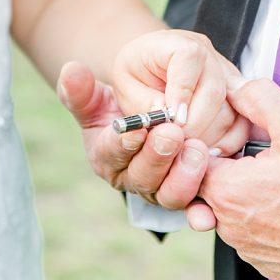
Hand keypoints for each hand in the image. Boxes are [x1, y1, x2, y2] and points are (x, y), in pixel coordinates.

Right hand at [57, 61, 214, 223]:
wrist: (153, 125)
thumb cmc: (121, 113)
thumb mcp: (99, 102)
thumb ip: (83, 91)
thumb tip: (70, 71)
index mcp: (107, 158)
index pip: (111, 153)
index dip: (123, 142)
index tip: (136, 128)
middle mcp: (134, 180)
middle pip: (144, 176)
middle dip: (158, 155)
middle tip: (173, 133)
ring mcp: (162, 192)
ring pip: (171, 194)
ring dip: (185, 175)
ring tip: (197, 150)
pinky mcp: (190, 196)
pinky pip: (196, 207)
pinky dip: (201, 208)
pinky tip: (209, 206)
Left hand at [112, 29, 251, 156]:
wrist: (150, 67)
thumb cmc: (137, 74)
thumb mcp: (126, 86)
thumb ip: (145, 103)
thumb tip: (170, 124)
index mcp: (177, 43)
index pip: (190, 58)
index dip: (183, 91)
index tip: (172, 119)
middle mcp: (209, 55)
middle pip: (215, 89)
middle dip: (196, 123)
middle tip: (178, 143)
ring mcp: (227, 75)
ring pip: (232, 108)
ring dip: (211, 135)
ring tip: (189, 148)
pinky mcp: (237, 94)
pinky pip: (242, 120)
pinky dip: (228, 140)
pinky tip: (209, 150)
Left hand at [196, 76, 279, 279]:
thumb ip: (261, 99)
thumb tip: (236, 88)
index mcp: (228, 190)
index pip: (196, 161)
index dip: (219, 145)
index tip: (245, 142)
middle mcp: (228, 226)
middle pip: (214, 188)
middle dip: (235, 171)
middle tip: (271, 161)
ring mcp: (247, 249)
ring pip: (233, 214)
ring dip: (250, 198)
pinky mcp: (266, 264)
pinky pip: (253, 237)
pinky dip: (266, 223)